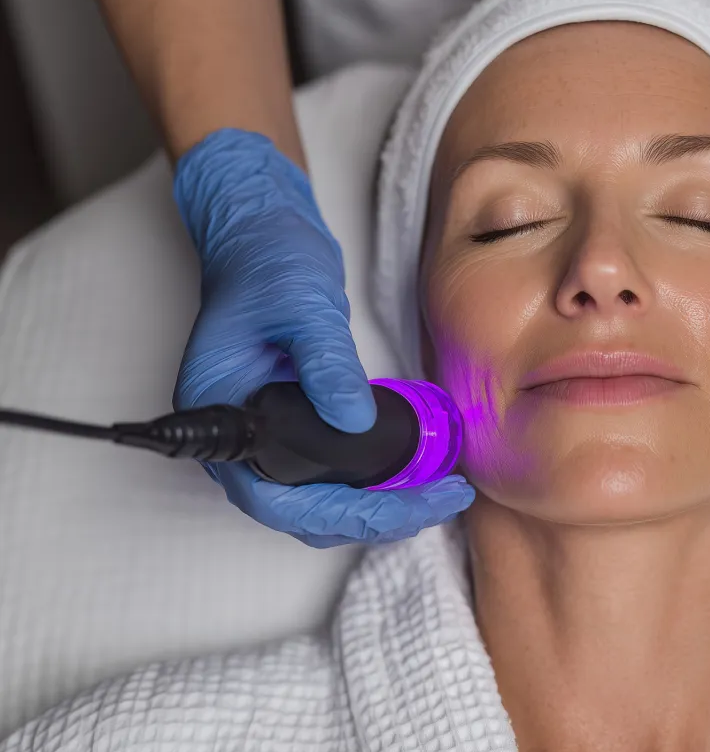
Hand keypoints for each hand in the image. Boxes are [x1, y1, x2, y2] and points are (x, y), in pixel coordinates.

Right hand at [173, 129, 473, 546]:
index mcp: (221, 416)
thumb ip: (327, 363)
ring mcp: (266, 435)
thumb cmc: (266, 260)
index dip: (349, 513)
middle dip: (380, 517)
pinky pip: (333, 476)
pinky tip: (419, 474)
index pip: (281, 498)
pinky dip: (376, 484)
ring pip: (322, 503)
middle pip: (307, 514)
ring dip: (381, 507)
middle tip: (445, 498)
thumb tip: (356, 421)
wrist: (262, 234)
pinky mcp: (294, 426)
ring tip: (441, 491)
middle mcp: (238, 439)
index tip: (410, 505)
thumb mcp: (303, 304)